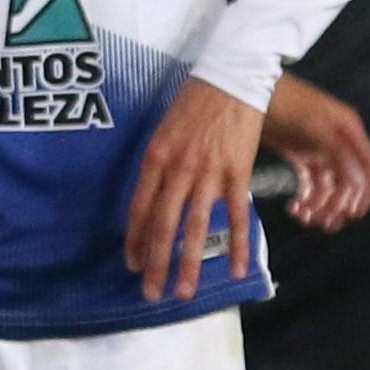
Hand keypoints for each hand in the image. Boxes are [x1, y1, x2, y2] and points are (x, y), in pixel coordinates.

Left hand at [124, 77, 265, 301]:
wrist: (230, 76)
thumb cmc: (194, 101)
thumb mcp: (164, 130)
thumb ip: (158, 164)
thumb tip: (152, 198)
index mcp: (155, 158)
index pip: (139, 209)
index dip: (134, 241)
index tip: (132, 265)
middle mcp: (178, 169)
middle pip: (162, 226)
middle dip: (155, 264)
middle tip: (151, 293)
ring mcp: (208, 173)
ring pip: (195, 227)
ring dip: (189, 264)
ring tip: (184, 293)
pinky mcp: (237, 172)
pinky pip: (236, 215)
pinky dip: (237, 244)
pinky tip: (236, 270)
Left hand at [261, 74, 369, 228]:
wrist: (247, 87)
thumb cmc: (283, 101)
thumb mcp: (313, 127)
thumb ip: (338, 153)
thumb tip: (359, 183)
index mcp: (348, 130)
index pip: (368, 169)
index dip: (365, 194)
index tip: (352, 214)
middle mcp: (338, 140)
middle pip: (348, 183)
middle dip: (336, 205)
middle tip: (320, 221)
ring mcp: (320, 147)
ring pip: (329, 188)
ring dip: (319, 206)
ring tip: (301, 216)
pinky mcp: (301, 153)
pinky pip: (312, 184)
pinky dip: (306, 199)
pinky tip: (294, 207)